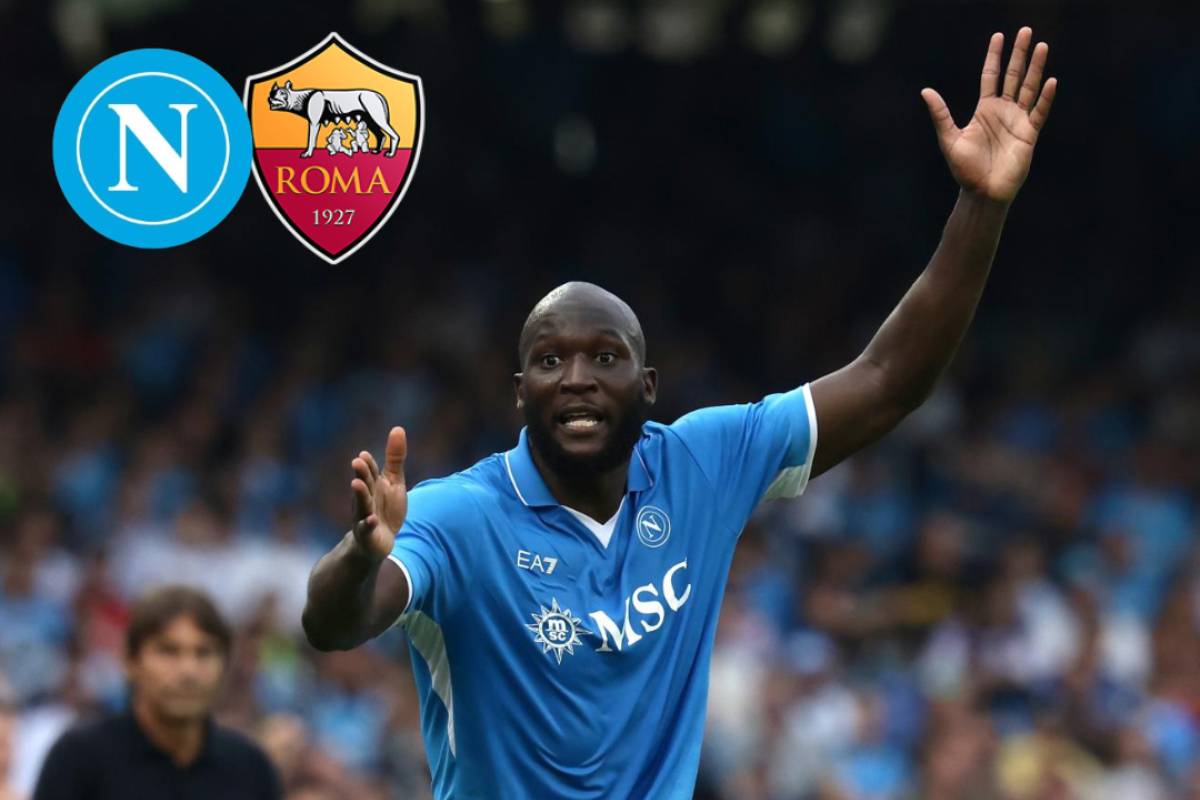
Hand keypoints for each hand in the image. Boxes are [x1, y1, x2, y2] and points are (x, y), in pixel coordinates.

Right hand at [349, 426, 408, 559]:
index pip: (370, 472)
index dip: (368, 464)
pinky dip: (368, 524)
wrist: (378, 540)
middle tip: (357, 461)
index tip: (364, 455)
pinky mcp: (367, 533)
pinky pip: (366, 528)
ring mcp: (364, 516)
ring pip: (362, 505)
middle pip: (364, 484)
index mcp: (372, 485)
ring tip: (356, 483)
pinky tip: (371, 519)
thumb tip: (398, 428)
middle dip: (361, 473)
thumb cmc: (385, 507)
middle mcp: (366, 498)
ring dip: (360, 494)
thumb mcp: (393, 481)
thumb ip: (395, 457)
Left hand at [922, 27, 1057, 204]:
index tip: (998, 36)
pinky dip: (1044, 98)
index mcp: (984, 110)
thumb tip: (925, 91)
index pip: (990, 76)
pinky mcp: (1029, 135)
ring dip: (1035, 68)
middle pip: (1013, 76)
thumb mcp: (949, 138)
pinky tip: (1050, 81)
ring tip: (1041, 46)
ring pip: (1028, 88)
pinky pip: (1039, 112)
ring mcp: (1018, 121)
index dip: (994, 57)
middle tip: (1025, 31)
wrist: (982, 192)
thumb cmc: (965, 169)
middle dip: (1019, 54)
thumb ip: (940, 114)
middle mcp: (1003, 112)